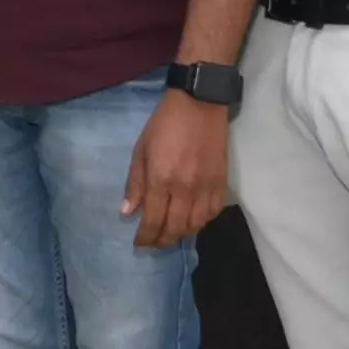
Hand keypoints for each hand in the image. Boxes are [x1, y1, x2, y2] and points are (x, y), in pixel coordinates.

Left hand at [123, 89, 233, 250]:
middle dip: (162, 240)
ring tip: (172, 234)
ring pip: (196, 225)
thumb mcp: (141, 150)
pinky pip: (213, 212)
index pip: (153, 220)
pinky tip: (193, 220)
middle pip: (175, 228)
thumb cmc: (164, 124)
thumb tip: (127, 212)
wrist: (199, 104)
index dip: (145, 237)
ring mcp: (206, 187)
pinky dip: (202, 222)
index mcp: (161, 180)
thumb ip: (135, 183)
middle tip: (154, 243)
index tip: (139, 243)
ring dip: (182, 234)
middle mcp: (184, 189)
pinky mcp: (221, 182)